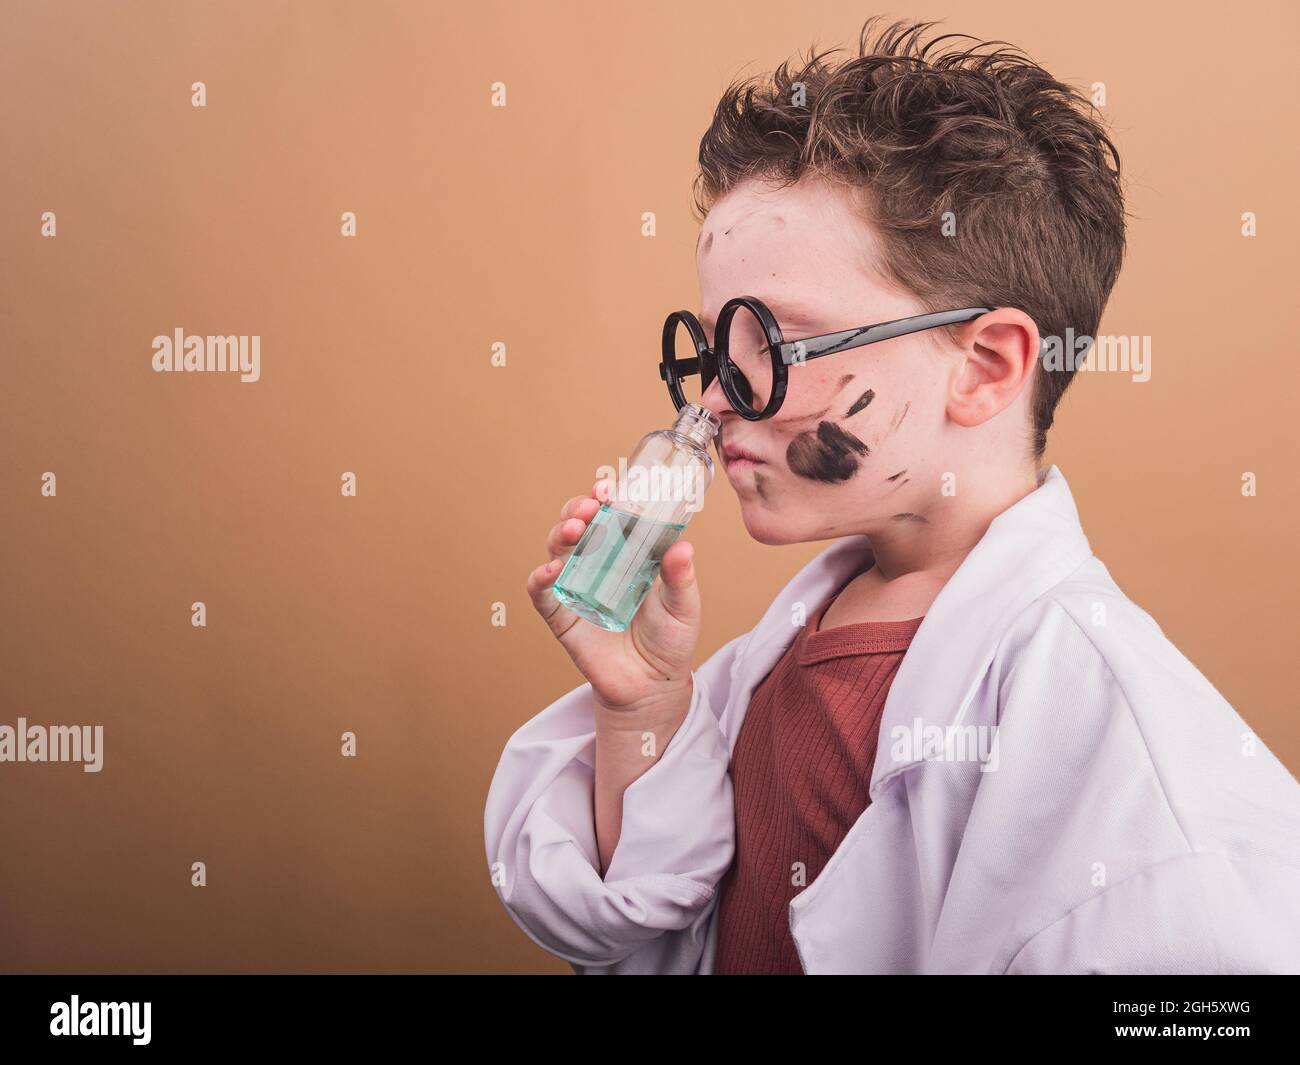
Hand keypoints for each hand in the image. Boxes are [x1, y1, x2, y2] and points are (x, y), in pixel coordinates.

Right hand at [526, 478, 700, 712]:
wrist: (652, 686)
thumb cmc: (669, 641)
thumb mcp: (683, 606)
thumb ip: (681, 578)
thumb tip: (682, 547)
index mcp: (627, 553)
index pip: (610, 515)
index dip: (605, 497)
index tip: (608, 487)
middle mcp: (597, 563)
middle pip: (577, 525)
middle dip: (578, 509)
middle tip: (591, 505)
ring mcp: (576, 587)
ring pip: (557, 550)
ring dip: (560, 533)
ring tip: (574, 529)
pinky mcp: (561, 616)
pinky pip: (543, 593)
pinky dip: (541, 578)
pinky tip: (552, 570)